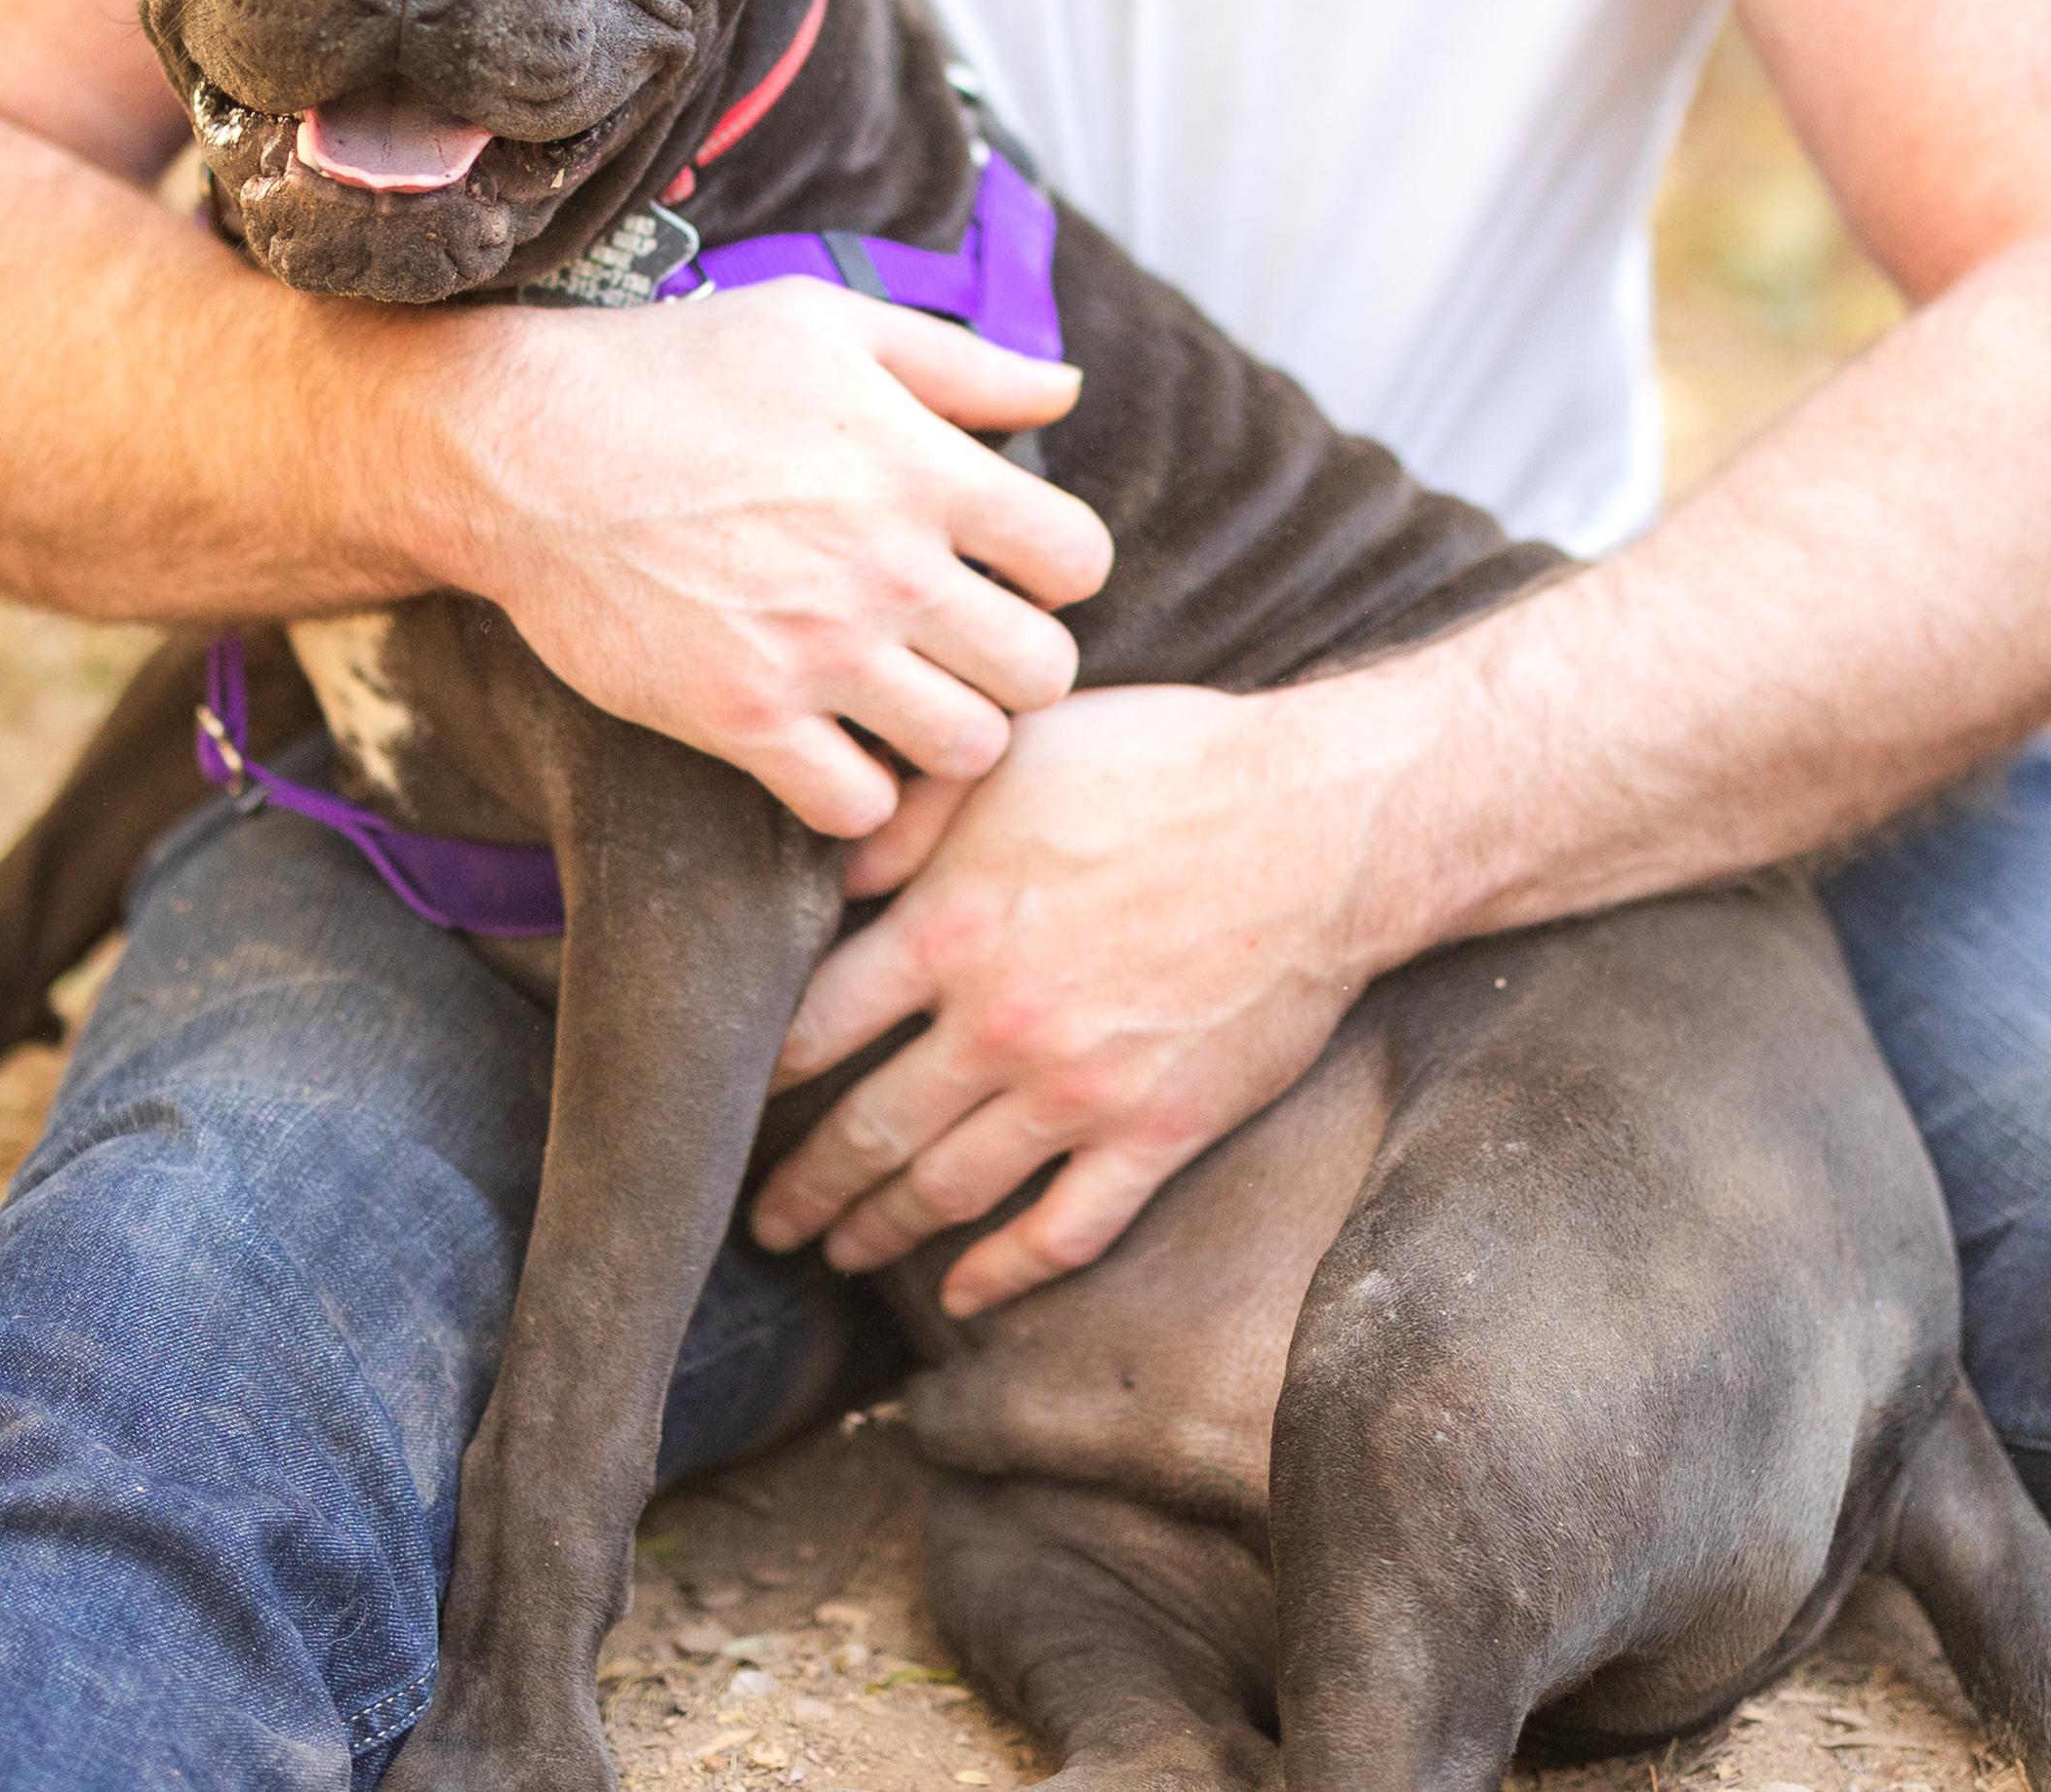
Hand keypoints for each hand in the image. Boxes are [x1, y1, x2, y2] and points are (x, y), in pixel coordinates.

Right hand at [432, 286, 1109, 835]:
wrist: (527, 449)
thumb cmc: (680, 371)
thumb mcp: (829, 324)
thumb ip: (963, 363)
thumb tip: (1068, 390)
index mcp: (922, 468)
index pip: (1079, 561)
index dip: (1057, 570)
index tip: (1007, 567)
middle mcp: (886, 568)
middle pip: (1043, 672)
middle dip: (1016, 663)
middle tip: (963, 647)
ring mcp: (815, 650)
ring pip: (968, 750)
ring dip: (949, 734)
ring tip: (906, 702)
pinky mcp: (740, 716)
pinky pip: (859, 807)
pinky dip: (860, 792)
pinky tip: (833, 746)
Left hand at [747, 680, 1403, 1315]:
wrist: (1323, 824)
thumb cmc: (1167, 765)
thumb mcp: (1014, 754)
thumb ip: (909, 819)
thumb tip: (826, 873)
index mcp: (948, 927)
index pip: (814, 1028)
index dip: (759, 1075)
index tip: (726, 1102)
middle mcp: (998, 1024)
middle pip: (866, 1129)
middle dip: (802, 1184)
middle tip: (761, 1222)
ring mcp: (1080, 1091)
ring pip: (948, 1190)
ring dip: (879, 1231)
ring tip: (838, 1253)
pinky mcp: (1158, 1131)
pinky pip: (1065, 1228)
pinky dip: (1005, 1274)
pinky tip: (964, 1295)